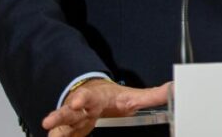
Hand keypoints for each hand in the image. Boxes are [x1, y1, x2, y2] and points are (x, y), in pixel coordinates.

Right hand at [42, 79, 171, 136]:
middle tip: (50, 120)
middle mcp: (80, 109)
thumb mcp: (132, 97)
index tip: (79, 101)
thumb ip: (153, 95)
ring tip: (47, 130)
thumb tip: (174, 89)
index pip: (89, 97)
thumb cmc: (111, 98)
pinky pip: (60, 136)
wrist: (92, 95)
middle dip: (60, 115)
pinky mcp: (67, 131)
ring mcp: (71, 121)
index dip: (83, 99)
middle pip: (68, 112)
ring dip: (54, 129)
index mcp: (96, 99)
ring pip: (60, 125)